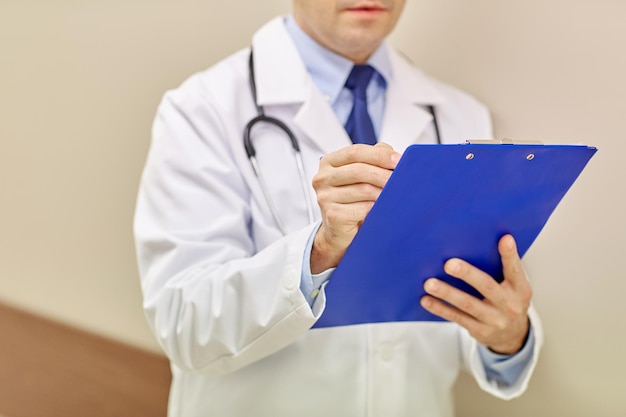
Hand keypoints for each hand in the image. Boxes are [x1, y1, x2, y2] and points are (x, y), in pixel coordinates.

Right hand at [310, 143, 400, 273]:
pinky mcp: (332, 215)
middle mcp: (322, 178)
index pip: (355, 152)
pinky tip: (381, 209)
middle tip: (402, 180)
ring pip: (363, 190)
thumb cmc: (353, 200)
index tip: (398, 160)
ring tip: (394, 196)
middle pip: (359, 170)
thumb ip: (373, 159)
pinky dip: (375, 208)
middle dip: (384, 175)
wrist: (338, 231)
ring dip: (383, 193)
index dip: (379, 155)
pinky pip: (362, 209)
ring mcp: (324, 197)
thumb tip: (392, 155)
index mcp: (328, 162)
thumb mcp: (361, 175)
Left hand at [420, 234, 530, 354]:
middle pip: (487, 286)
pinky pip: (457, 317)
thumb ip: (501, 268)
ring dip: (447, 293)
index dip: (510, 255)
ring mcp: (494, 320)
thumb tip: (477, 243)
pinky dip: (440, 308)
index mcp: (519, 289)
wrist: (512, 337)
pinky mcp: (480, 331)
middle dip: (467, 274)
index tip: (504, 239)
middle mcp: (509, 305)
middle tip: (449, 264)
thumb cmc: (507, 301)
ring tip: (429, 283)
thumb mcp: (513, 286)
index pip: (515, 270)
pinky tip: (426, 300)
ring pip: (467, 304)